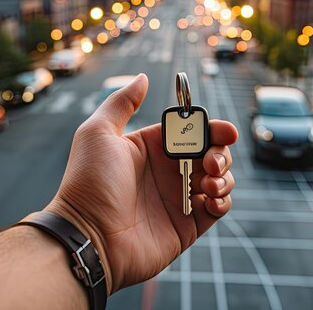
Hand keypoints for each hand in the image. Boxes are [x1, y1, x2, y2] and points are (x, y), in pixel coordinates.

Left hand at [45, 74, 237, 293]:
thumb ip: (121, 102)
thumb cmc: (89, 183)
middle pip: (211, 152)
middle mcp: (168, 171)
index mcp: (152, 148)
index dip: (211, 128)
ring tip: (208, 182)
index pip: (191, 131)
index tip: (224, 130)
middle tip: (210, 161)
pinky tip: (211, 199)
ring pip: (220, 179)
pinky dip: (224, 201)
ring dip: (224, 176)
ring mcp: (180, 198)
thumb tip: (143, 77)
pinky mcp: (188, 225)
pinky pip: (218, 208)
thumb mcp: (97, 132)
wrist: (88, 236)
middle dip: (220, 152)